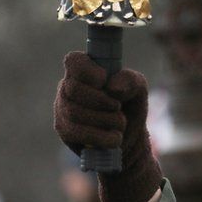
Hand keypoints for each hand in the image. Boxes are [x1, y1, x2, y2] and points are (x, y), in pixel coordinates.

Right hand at [54, 52, 162, 201]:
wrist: (129, 141)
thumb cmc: (130, 108)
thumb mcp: (138, 91)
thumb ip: (130, 81)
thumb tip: (112, 87)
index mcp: (84, 71)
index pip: (74, 61)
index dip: (88, 71)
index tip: (104, 80)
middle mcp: (68, 87)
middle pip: (74, 89)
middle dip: (102, 101)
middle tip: (118, 108)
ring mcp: (63, 109)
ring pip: (75, 112)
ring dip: (105, 120)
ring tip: (120, 124)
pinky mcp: (64, 130)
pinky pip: (76, 133)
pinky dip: (101, 137)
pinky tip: (114, 138)